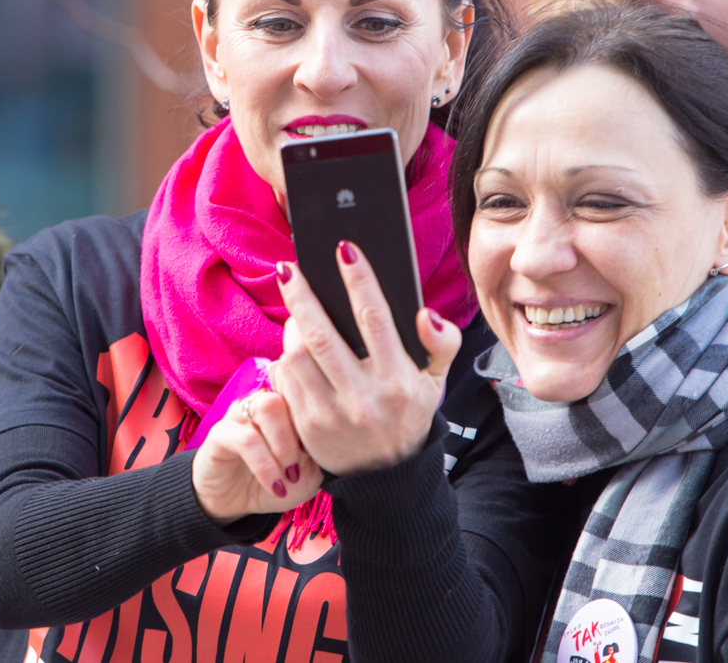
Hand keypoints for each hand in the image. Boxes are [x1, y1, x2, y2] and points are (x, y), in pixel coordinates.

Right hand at [191, 389, 322, 524]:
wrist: (234, 501)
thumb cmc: (275, 480)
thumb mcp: (307, 475)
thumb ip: (320, 457)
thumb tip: (332, 444)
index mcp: (285, 404)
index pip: (306, 392)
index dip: (320, 421)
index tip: (327, 452)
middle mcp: (262, 401)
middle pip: (289, 393)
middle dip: (302, 433)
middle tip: (304, 467)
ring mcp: (239, 413)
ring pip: (268, 407)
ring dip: (284, 445)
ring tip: (290, 476)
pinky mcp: (220, 433)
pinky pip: (246, 439)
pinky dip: (265, 465)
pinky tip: (275, 486)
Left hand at [270, 242, 461, 475]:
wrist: (386, 477)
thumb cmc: (409, 414)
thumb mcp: (436, 382)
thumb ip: (443, 344)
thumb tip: (425, 314)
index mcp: (399, 380)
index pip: (375, 319)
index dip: (359, 280)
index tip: (345, 249)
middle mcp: (364, 398)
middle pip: (322, 336)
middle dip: (302, 296)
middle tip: (289, 267)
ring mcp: (332, 416)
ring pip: (297, 357)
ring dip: (291, 325)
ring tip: (295, 307)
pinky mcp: (307, 428)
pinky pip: (286, 381)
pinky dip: (285, 356)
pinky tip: (292, 343)